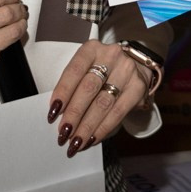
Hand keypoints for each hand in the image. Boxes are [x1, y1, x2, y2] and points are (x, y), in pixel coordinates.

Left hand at [47, 40, 153, 157]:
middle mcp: (111, 56)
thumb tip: (59, 115)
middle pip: (89, 88)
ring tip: (75, 142)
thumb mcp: (86, 68)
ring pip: (103, 103)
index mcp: (92, 49)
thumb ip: (73, 86)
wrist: (135, 64)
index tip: (52, 114)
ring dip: (87, 126)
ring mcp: (127, 71)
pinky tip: (92, 138)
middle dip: (74, 114)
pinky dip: (103, 128)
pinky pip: (118, 112)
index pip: (74, 70)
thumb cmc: (102, 70)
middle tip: (63, 134)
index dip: (62, 93)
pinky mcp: (138, 87)